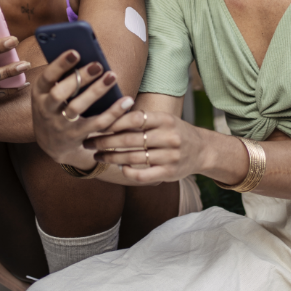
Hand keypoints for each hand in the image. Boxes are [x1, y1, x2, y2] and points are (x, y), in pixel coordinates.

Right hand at [31, 49, 135, 167]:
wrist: (51, 144)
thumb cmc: (55, 108)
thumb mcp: (49, 93)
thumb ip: (62, 77)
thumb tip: (85, 54)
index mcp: (40, 93)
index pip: (47, 77)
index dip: (60, 64)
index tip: (76, 52)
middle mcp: (46, 109)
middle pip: (60, 93)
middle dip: (79, 78)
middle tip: (98, 64)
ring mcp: (60, 124)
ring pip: (77, 107)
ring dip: (95, 91)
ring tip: (111, 76)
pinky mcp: (76, 135)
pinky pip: (96, 124)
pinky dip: (113, 112)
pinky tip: (126, 100)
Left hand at [85, 110, 209, 183]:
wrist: (202, 150)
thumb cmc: (175, 131)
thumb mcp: (164, 119)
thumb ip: (142, 119)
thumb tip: (110, 115)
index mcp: (166, 119)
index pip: (136, 118)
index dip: (114, 121)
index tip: (97, 124)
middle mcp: (169, 137)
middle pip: (130, 139)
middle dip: (104, 141)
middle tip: (88, 142)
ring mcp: (170, 156)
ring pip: (132, 158)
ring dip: (110, 158)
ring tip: (97, 156)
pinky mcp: (169, 173)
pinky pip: (142, 175)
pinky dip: (127, 172)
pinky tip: (120, 167)